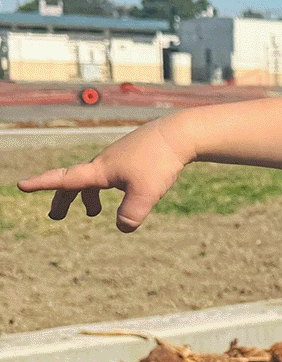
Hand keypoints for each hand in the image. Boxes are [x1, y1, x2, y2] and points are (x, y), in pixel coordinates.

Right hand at [17, 121, 190, 232]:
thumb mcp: (146, 193)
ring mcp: (118, 157)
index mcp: (100, 170)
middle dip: (64, 199)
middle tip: (55, 216)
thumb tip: (123, 227)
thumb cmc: (160, 161)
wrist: (179, 134)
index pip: (65, 180)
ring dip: (89, 196)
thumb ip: (131, 213)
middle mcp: (104, 162)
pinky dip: (109, 186)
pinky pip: (113, 173)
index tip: (22, 185)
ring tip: (94, 213)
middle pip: (76, 182)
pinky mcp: (132, 155)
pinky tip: (125, 191)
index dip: (43, 184)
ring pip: (95, 178)